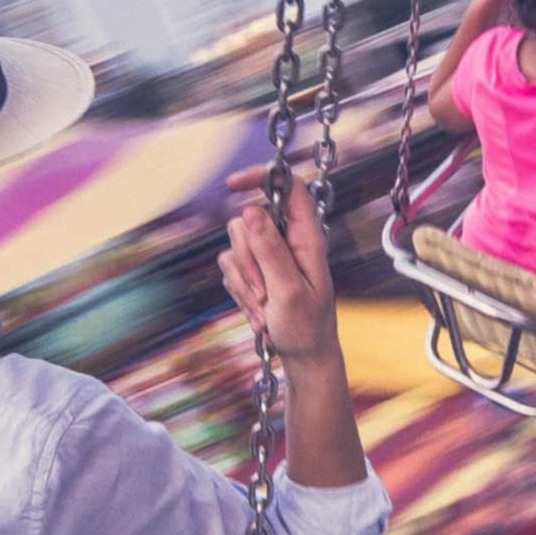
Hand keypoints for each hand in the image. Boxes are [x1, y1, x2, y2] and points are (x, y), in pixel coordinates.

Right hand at [219, 181, 341, 365]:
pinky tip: (259, 314)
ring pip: (234, 246)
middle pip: (247, 221)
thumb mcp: (288, 290)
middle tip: (265, 292)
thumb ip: (270, 250)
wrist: (303, 357)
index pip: (288, 188)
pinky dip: (239, 293)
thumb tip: (249, 211)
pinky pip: (228, 267)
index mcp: (306, 237)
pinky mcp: (253, 272)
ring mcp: (268, 256)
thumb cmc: (306, 326)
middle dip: (247, 258)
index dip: (262, 177)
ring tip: (266, 308)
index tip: (233, 185)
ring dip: (244, 283)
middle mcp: (287, 240)